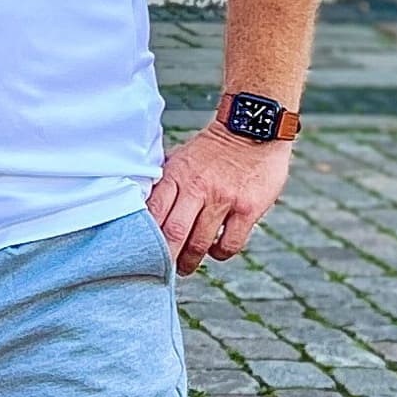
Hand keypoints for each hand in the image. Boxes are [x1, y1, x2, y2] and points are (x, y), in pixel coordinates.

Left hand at [147, 122, 293, 273]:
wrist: (253, 127)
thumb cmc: (214, 148)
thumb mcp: (182, 156)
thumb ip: (165, 180)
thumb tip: (142, 204)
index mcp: (176, 174)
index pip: (154, 211)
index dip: (146, 236)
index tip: (142, 250)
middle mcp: (198, 187)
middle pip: (173, 233)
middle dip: (165, 257)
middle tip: (161, 270)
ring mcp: (224, 199)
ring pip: (200, 243)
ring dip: (190, 261)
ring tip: (186, 266)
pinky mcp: (248, 209)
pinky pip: (230, 244)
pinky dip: (219, 254)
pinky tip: (216, 250)